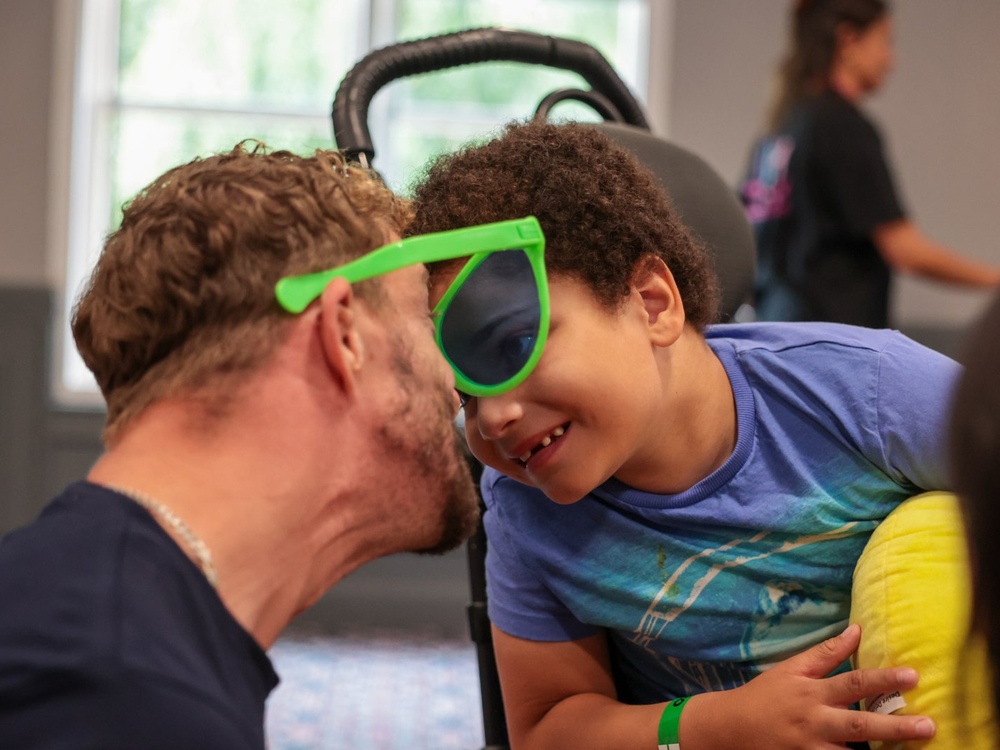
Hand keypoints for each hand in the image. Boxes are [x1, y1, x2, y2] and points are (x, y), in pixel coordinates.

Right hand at [685, 624, 935, 748]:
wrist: (732, 727)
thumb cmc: (766, 694)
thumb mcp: (792, 668)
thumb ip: (826, 652)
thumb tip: (857, 630)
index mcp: (813, 693)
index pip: (853, 683)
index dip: (883, 678)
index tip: (913, 676)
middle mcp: (815, 721)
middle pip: (860, 724)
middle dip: (896, 727)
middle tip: (928, 726)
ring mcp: (812, 749)